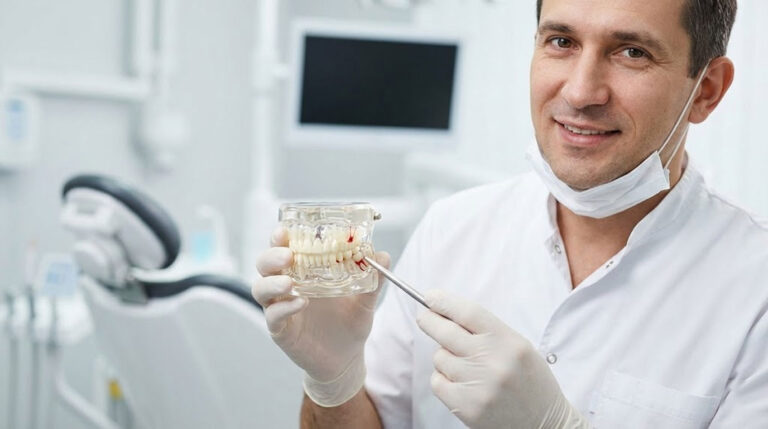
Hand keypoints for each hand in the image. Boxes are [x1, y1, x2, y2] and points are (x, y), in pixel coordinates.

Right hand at [251, 227, 389, 406]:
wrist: (347, 360)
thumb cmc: (350, 324)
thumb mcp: (365, 300)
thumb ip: (373, 279)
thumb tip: (384, 255)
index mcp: (304, 271)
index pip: (283, 247)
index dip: (280, 237)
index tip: (285, 230)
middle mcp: (287, 286)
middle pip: (265, 264)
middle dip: (272, 255)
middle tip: (288, 256)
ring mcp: (281, 308)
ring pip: (260, 289)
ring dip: (272, 283)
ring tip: (290, 283)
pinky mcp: (281, 330)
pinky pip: (273, 316)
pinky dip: (284, 308)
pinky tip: (300, 303)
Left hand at [416, 290, 589, 428]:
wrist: (544, 424)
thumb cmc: (528, 381)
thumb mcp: (517, 346)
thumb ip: (486, 330)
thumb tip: (446, 311)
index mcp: (508, 342)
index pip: (468, 312)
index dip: (444, 302)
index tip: (430, 297)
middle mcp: (493, 362)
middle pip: (445, 332)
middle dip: (429, 320)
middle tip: (425, 317)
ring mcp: (479, 386)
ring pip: (440, 358)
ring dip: (445, 357)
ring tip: (466, 367)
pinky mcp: (467, 407)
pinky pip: (437, 382)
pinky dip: (443, 379)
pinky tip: (461, 383)